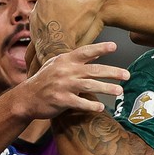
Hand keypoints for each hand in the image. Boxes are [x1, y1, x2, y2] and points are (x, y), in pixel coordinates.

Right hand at [14, 41, 128, 119]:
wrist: (26, 98)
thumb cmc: (44, 80)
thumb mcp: (56, 65)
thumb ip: (75, 60)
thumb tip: (96, 54)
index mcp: (65, 60)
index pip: (85, 52)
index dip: (100, 48)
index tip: (114, 46)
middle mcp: (65, 71)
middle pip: (93, 70)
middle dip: (112, 72)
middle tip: (127, 75)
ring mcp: (63, 85)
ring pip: (89, 85)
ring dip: (106, 88)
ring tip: (120, 91)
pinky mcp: (61, 100)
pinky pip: (80, 102)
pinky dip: (91, 105)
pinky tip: (101, 108)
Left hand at [30, 0, 126, 64]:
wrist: (56, 48)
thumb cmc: (75, 26)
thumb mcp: (93, 6)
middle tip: (88, 6)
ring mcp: (37, 4)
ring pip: (56, 0)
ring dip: (67, 5)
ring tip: (77, 15)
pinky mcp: (33, 17)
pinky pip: (47, 12)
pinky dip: (55, 15)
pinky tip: (65, 24)